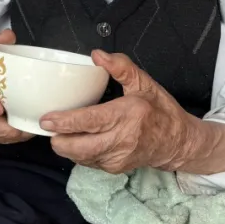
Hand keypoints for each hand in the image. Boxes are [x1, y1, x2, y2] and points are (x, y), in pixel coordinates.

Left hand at [43, 51, 224, 174]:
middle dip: (58, 140)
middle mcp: (122, 140)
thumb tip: (96, 54)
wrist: (179, 142)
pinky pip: (89, 162)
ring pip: (81, 157)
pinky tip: (76, 140)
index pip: (90, 121)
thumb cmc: (160, 110)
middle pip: (80, 147)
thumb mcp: (145, 83)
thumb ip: (121, 67)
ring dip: (66, 147)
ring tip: (58, 133)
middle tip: (46, 127)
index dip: (65, 122)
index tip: (46, 119)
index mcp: (128, 115)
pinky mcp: (115, 169)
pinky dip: (78, 153)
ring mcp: (118, 158)